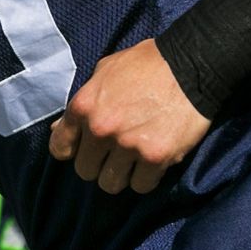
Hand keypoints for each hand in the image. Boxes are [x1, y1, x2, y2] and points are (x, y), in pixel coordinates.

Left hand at [50, 38, 211, 193]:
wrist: (191, 64)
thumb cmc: (146, 64)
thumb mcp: (104, 71)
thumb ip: (83, 101)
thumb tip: (60, 129)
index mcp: (84, 107)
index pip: (59, 149)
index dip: (72, 152)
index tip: (84, 150)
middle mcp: (100, 129)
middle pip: (85, 171)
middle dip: (98, 165)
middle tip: (114, 154)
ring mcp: (128, 145)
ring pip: (111, 184)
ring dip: (121, 175)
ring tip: (133, 160)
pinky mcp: (156, 157)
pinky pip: (141, 186)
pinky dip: (147, 178)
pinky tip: (153, 162)